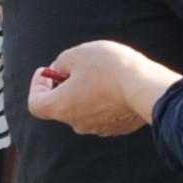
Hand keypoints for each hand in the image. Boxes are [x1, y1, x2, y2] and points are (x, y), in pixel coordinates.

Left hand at [28, 41, 177, 137]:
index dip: (37, 86)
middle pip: (61, 106)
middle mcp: (77, 123)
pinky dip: (104, 101)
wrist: (146, 87)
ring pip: (84, 110)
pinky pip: (103, 114)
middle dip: (64, 87)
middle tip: (75, 68)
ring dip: (85, 94)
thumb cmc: (109, 68)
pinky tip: (116, 86)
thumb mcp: (79, 54)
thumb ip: (61, 62)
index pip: (35, 104)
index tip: (47, 72)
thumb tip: (60, 70)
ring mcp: (98, 128)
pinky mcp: (117, 128)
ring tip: (100, 74)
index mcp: (62, 107)